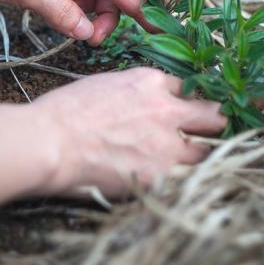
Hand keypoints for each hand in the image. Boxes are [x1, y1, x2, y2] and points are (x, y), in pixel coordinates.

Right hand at [30, 67, 226, 195]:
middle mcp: (167, 109)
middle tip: (206, 134)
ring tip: (182, 164)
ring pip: (207, 151)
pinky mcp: (161, 175)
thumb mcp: (106, 85)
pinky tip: (166, 182)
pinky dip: (179, 181)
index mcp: (150, 82)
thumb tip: (147, 106)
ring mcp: (168, 144)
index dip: (187, 102)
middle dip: (212, 124)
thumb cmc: (65, 113)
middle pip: (213, 115)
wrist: (49, 141)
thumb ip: (136, 93)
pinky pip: (186, 179)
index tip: (186, 112)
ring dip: (197, 157)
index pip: (188, 88)